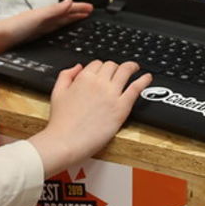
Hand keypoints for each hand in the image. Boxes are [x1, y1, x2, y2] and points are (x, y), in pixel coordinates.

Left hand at [0, 0, 91, 58]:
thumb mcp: (37, 18)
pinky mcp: (32, 39)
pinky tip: (59, 35)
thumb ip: (54, 10)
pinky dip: (59, 31)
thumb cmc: (11, 29)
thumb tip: (70, 0)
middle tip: (89, 12)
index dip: (79, 8)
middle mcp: (41, 21)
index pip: (66, 9)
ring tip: (78, 20)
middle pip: (63, 15)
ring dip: (69, 21)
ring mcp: (37, 30)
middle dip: (76, 13)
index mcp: (44, 14)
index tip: (91, 7)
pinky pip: (51, 33)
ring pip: (58, 24)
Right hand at [28, 61, 151, 174]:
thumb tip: (77, 67)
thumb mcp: (57, 93)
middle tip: (118, 72)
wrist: (66, 141)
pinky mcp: (122, 108)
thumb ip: (66, 75)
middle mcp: (99, 83)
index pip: (97, 63)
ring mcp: (112, 94)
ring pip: (125, 71)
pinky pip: (136, 88)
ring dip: (132, 67)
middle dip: (114, 67)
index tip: (103, 72)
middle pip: (112, 66)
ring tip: (135, 68)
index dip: (101, 67)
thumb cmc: (61, 122)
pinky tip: (147, 77)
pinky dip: (144, 80)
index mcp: (83, 78)